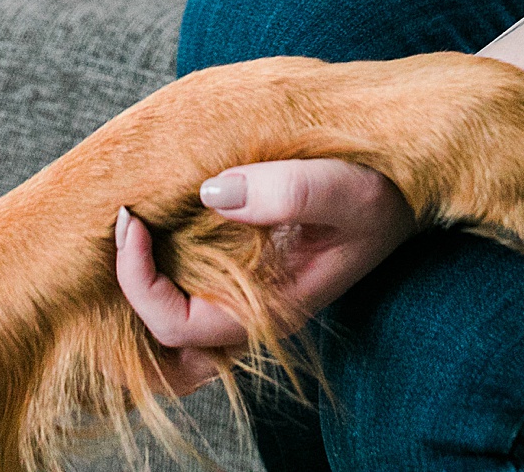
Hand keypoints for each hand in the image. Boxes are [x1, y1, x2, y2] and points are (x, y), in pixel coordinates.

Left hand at [114, 159, 416, 393]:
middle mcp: (250, 310)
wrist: (400, 191)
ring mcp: (245, 291)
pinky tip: (155, 209)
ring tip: (131, 215)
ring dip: (139, 273)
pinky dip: (160, 253)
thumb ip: (288, 191)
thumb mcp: (348, 189)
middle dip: (128, 282)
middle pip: (162, 333)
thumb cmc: (382, 196)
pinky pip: (185, 277)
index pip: (177, 326)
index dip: (140, 283)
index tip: (132, 222)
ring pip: (170, 313)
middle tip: (124, 216)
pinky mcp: (243, 264)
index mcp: (270, 309)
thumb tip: (213, 191)